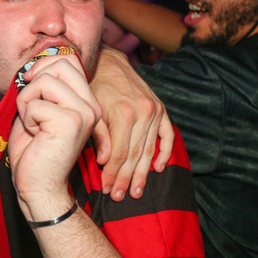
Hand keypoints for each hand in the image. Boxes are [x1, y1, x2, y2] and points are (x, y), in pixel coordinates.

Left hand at [9, 55, 101, 217]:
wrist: (39, 186)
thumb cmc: (34, 151)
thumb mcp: (37, 110)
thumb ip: (41, 87)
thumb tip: (32, 66)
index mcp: (86, 101)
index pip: (69, 60)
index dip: (44, 64)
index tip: (29, 82)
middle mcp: (90, 105)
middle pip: (61, 63)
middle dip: (34, 80)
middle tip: (29, 105)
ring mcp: (84, 113)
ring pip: (45, 81)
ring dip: (27, 102)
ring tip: (33, 124)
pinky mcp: (70, 122)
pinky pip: (35, 103)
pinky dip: (26, 118)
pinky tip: (36, 135)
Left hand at [89, 46, 172, 200]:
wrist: (107, 60)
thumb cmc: (92, 85)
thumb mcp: (90, 107)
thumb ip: (98, 135)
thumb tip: (105, 162)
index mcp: (124, 112)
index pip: (120, 154)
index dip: (113, 174)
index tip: (106, 190)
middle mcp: (143, 112)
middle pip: (135, 155)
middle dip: (126, 179)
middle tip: (119, 197)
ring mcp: (154, 110)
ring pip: (150, 149)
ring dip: (143, 173)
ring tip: (136, 190)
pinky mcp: (160, 108)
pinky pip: (166, 135)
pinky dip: (164, 152)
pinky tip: (158, 168)